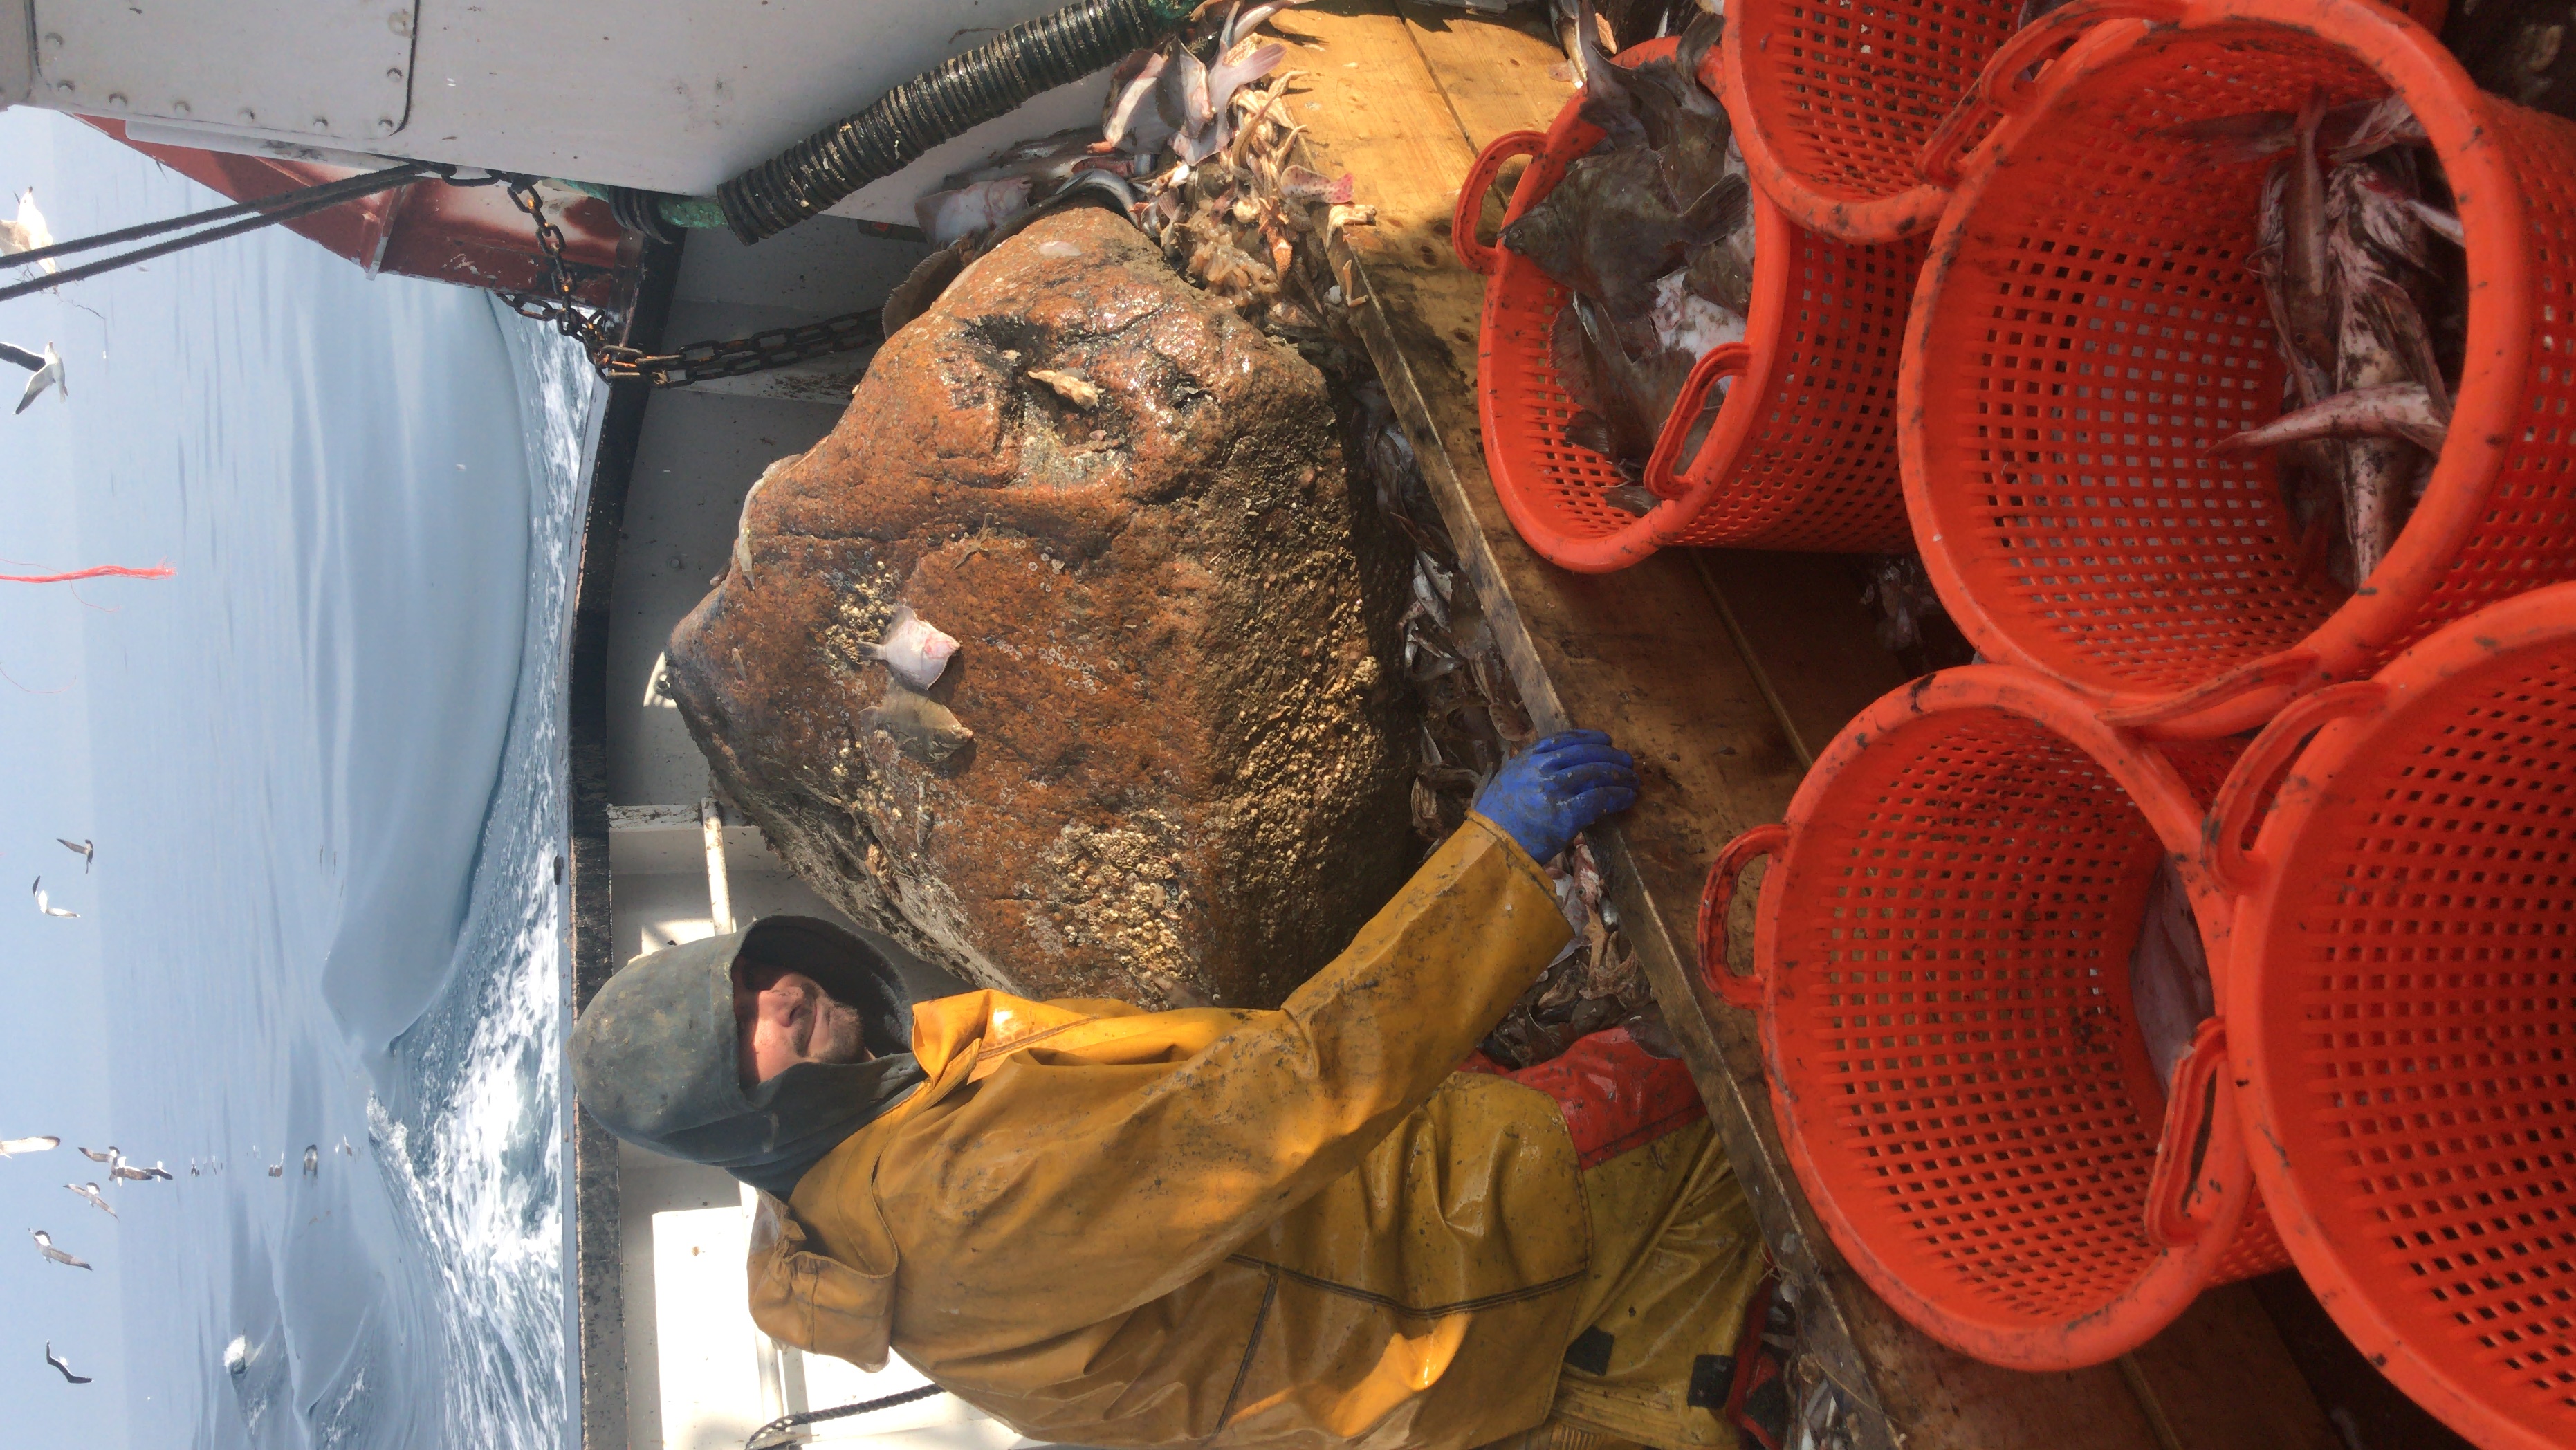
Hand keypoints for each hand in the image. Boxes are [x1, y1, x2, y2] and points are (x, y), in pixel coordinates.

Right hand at [1472, 730, 1637, 863]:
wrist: (1490, 848)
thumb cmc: (1496, 821)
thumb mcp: (1506, 783)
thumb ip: (1528, 771)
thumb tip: (1556, 767)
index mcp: (1526, 760)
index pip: (1564, 739)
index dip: (1589, 737)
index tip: (1605, 739)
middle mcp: (1540, 769)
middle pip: (1585, 754)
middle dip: (1611, 756)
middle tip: (1627, 761)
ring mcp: (1553, 790)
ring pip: (1596, 773)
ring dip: (1620, 775)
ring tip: (1633, 780)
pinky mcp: (1565, 814)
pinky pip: (1599, 799)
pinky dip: (1617, 796)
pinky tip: (1628, 797)